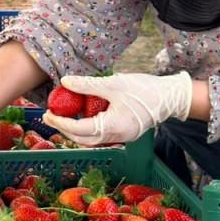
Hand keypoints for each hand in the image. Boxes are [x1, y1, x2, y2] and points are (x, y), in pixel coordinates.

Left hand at [42, 71, 192, 145]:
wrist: (171, 97)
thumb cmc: (144, 89)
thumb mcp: (113, 83)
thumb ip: (88, 85)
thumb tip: (65, 81)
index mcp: (113, 127)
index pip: (79, 129)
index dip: (61, 123)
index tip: (48, 114)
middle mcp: (116, 137)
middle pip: (83, 139)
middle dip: (64, 128)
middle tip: (50, 116)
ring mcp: (121, 137)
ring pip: (91, 139)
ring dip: (75, 130)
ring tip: (63, 116)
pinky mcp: (125, 133)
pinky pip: (101, 135)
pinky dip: (88, 128)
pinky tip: (82, 116)